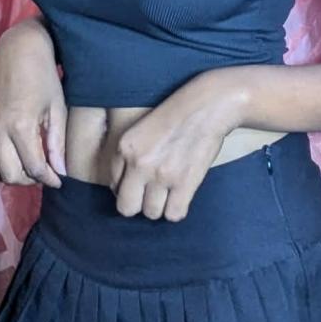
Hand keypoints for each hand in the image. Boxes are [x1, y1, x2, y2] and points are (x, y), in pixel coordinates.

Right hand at [0, 21, 66, 188]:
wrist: (18, 50)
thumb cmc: (43, 76)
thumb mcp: (56, 108)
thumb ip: (57, 143)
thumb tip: (60, 172)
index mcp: (20, 126)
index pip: (34, 168)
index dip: (49, 179)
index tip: (58, 180)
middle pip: (10, 174)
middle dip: (29, 180)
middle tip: (43, 172)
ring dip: (10, 175)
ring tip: (27, 167)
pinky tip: (9, 159)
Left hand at [108, 72, 242, 220]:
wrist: (206, 106)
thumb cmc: (176, 115)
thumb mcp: (142, 129)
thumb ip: (130, 156)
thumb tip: (127, 188)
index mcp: (124, 147)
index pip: (113, 186)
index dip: (128, 188)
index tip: (140, 184)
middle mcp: (139, 163)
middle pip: (126, 208)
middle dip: (138, 205)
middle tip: (151, 195)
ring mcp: (161, 175)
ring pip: (151, 213)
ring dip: (160, 207)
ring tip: (169, 193)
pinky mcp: (184, 182)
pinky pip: (173, 214)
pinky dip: (177, 209)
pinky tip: (181, 196)